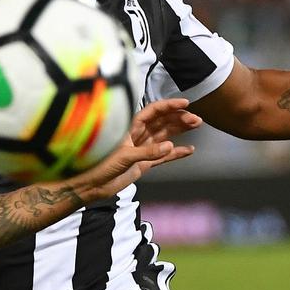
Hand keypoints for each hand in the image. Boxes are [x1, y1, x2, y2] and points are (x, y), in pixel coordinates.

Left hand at [67, 98, 200, 202]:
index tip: (185, 103)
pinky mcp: (144, 164)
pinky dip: (176, 153)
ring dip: (180, 130)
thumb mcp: (124, 157)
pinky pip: (164, 156)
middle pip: (162, 122)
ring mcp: (142, 149)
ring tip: (197, 125)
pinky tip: (189, 149)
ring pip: (165, 136)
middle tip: (197, 120)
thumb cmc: (100, 166)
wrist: (92, 186)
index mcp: (130, 127)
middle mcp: (137, 135)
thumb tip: (170, 146)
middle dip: (179, 118)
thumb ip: (148, 152)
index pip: (153, 111)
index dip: (169, 106)